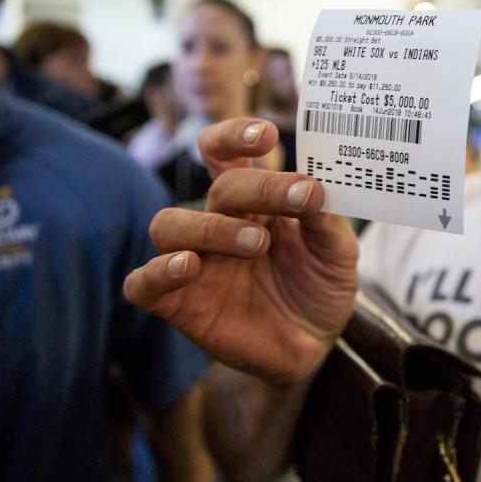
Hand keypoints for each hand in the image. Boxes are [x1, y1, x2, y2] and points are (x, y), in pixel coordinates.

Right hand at [124, 118, 358, 384]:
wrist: (313, 347)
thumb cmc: (318, 288)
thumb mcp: (337, 253)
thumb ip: (326, 220)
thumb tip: (317, 185)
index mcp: (254, 203)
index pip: (226, 154)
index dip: (235, 136)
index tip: (264, 134)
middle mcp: (219, 225)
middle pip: (218, 189)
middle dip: (258, 188)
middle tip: (297, 199)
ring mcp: (196, 263)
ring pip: (169, 225)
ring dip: (212, 227)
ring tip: (256, 243)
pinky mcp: (180, 305)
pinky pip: (142, 283)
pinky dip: (157, 272)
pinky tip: (188, 266)